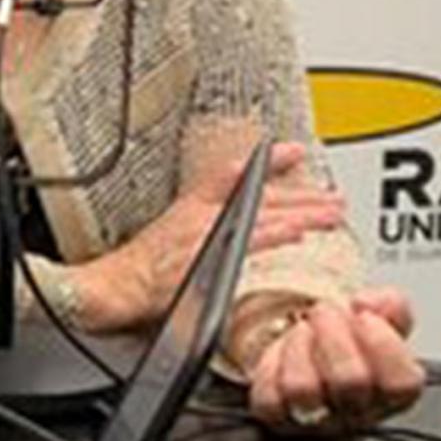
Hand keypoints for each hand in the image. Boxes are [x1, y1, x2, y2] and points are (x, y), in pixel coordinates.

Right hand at [70, 143, 345, 333]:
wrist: (107, 289)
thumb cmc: (131, 276)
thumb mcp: (163, 241)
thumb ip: (197, 238)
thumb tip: (224, 247)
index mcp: (189, 210)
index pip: (232, 176)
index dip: (265, 162)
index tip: (293, 151)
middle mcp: (199, 217)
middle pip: (258, 197)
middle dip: (299, 196)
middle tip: (334, 196)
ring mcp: (204, 236)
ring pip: (261, 217)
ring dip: (299, 213)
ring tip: (331, 212)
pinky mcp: (206, 259)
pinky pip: (247, 242)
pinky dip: (273, 235)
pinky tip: (296, 233)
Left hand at [248, 290, 424, 437]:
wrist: (313, 350)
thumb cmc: (352, 342)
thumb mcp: (381, 317)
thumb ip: (391, 306)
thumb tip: (372, 304)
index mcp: (393, 394)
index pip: (400, 384)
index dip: (382, 344)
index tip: (366, 316)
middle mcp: (358, 413)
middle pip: (350, 382)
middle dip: (335, 335)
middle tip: (326, 312)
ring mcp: (317, 419)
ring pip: (303, 390)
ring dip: (300, 345)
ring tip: (304, 328)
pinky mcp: (280, 418)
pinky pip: (270, 397)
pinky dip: (271, 363)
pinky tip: (284, 351)